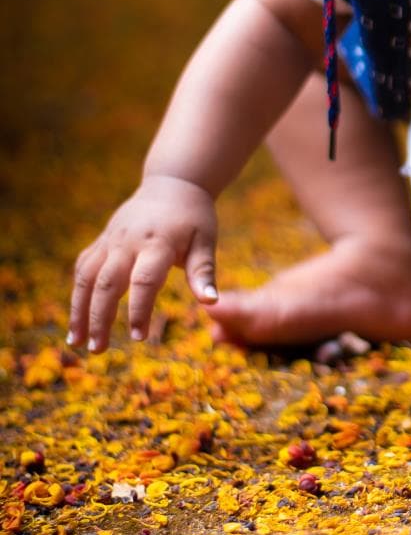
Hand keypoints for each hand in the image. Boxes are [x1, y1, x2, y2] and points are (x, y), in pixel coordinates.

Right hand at [69, 175, 218, 352]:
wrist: (172, 184)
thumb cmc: (194, 218)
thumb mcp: (206, 241)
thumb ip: (204, 272)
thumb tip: (211, 303)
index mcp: (159, 243)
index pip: (144, 280)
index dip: (139, 310)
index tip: (139, 338)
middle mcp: (129, 241)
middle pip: (107, 283)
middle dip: (99, 318)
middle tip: (97, 350)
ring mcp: (111, 240)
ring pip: (86, 277)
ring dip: (78, 309)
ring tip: (76, 341)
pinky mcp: (102, 240)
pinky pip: (83, 267)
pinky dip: (77, 292)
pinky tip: (77, 317)